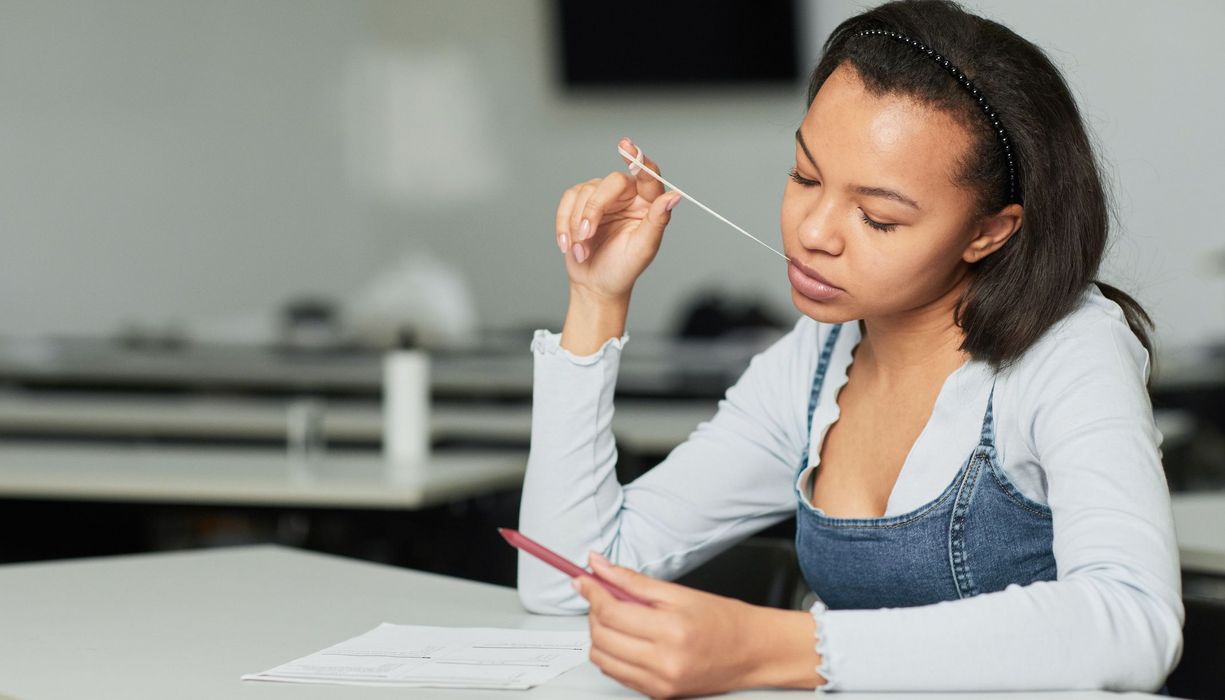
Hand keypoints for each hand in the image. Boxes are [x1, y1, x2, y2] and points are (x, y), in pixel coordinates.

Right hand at [554, 138, 682, 303]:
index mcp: (647, 203)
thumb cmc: (623, 269)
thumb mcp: (643, 248)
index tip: (626, 148)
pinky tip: (567, 244)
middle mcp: (627, 195)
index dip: (638, 159)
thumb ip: (657, 221)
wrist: (596, 284)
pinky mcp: (580, 203)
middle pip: (609, 183)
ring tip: (582, 251)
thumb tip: (674, 197)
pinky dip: (564, 223)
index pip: (648, 175)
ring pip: (585, 193)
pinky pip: (568, 201)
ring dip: (578, 225)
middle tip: (587, 234)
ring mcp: (602, 197)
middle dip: (594, 209)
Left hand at [573, 552, 822, 697]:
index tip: (583, 579)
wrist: (753, 652)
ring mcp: (659, 683)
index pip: (612, 612)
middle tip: (602, 594)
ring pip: (602, 658)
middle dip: (594, 611)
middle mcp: (663, 662)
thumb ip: (633, 580)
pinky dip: (612, 653)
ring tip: (617, 617)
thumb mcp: (679, 593)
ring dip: (600, 633)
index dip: (592, 592)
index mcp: (671, 631)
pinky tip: (626, 638)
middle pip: (602, 636)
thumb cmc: (724, 620)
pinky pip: (616, 674)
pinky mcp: (657, 695)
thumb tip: (599, 565)